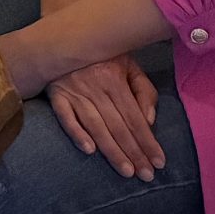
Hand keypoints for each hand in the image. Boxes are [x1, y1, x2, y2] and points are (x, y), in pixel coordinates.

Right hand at [44, 55, 166, 177]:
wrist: (63, 36)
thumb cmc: (102, 53)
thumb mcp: (128, 64)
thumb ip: (143, 90)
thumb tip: (149, 121)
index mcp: (114, 77)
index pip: (135, 117)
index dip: (148, 141)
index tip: (159, 162)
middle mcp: (94, 86)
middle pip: (118, 126)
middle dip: (134, 153)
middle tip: (146, 176)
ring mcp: (73, 91)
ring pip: (96, 126)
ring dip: (111, 151)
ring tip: (126, 171)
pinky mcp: (56, 95)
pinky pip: (65, 117)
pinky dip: (76, 133)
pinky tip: (89, 150)